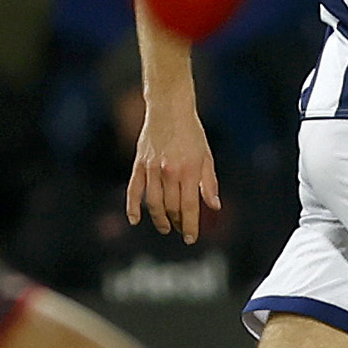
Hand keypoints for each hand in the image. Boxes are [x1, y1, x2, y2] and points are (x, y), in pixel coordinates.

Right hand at [125, 99, 221, 243]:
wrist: (169, 108)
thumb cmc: (191, 132)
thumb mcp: (206, 156)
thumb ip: (209, 183)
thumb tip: (214, 206)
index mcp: (189, 171)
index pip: (190, 207)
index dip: (191, 226)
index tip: (191, 239)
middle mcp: (169, 172)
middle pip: (172, 208)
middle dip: (177, 223)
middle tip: (180, 229)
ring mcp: (152, 169)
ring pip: (153, 203)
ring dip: (159, 220)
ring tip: (165, 227)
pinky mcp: (139, 165)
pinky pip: (134, 190)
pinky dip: (133, 207)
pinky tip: (135, 220)